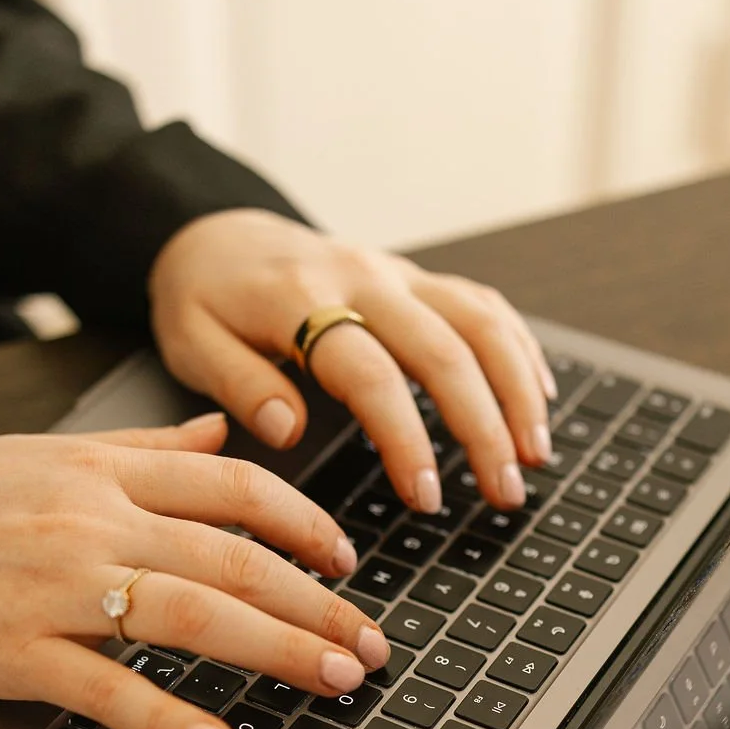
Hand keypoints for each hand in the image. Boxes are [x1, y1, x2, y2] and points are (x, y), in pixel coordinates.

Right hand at [0, 415, 389, 728]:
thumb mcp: (50, 453)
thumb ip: (147, 449)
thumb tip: (223, 433)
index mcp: (105, 471)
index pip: (235, 487)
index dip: (307, 524)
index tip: (350, 562)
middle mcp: (93, 520)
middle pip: (234, 555)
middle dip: (318, 603)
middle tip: (372, 644)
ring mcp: (55, 586)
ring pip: (192, 611)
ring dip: (277, 649)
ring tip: (335, 680)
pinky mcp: (13, 651)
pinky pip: (106, 687)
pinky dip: (168, 716)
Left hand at [149, 209, 558, 514]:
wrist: (214, 231)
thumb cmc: (202, 297)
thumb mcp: (190, 342)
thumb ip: (238, 383)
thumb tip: (286, 429)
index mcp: (302, 300)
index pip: (372, 374)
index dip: (406, 439)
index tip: (425, 497)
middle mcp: (362, 279)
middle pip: (446, 349)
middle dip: (486, 426)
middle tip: (504, 491)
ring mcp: (397, 273)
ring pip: (481, 321)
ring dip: (518, 389)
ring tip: (536, 453)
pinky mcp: (416, 277)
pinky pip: (483, 304)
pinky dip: (519, 348)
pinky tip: (539, 395)